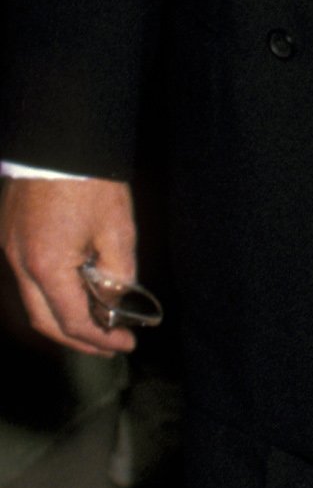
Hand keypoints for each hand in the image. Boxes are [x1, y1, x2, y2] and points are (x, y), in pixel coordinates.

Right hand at [2, 176, 140, 355]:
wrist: (61, 141)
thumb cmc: (91, 183)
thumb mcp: (118, 232)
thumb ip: (118, 277)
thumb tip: (119, 307)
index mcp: (47, 266)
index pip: (72, 321)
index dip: (100, 339)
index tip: (125, 344)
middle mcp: (19, 263)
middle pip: (45, 321)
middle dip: (78, 339)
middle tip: (109, 345)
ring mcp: (10, 250)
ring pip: (33, 302)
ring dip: (63, 318)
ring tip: (96, 324)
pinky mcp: (10, 237)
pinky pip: (28, 279)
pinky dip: (52, 294)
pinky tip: (76, 294)